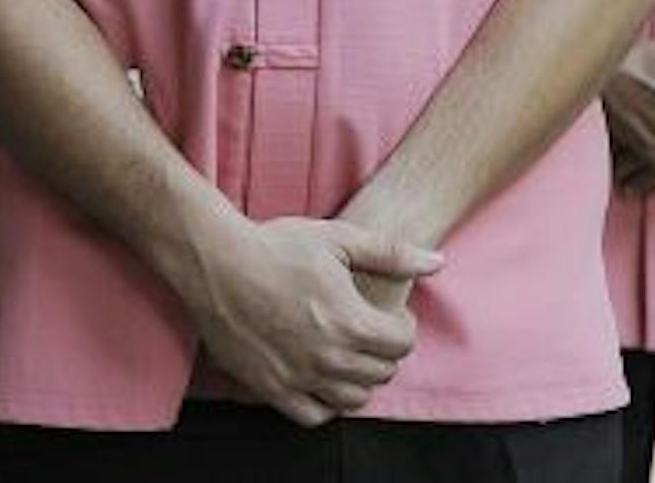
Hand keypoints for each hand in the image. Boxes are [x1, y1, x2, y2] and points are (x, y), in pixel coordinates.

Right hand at [185, 215, 441, 426]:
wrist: (217, 264)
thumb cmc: (278, 246)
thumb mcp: (340, 238)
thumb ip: (393, 254)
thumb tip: (437, 262)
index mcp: (349, 321)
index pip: (403, 346)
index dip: (405, 328)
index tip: (392, 315)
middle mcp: (328, 357)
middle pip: (381, 373)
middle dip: (385, 352)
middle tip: (371, 330)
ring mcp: (298, 377)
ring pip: (353, 399)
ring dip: (361, 379)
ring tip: (349, 352)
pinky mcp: (271, 389)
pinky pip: (313, 416)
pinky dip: (327, 404)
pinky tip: (323, 377)